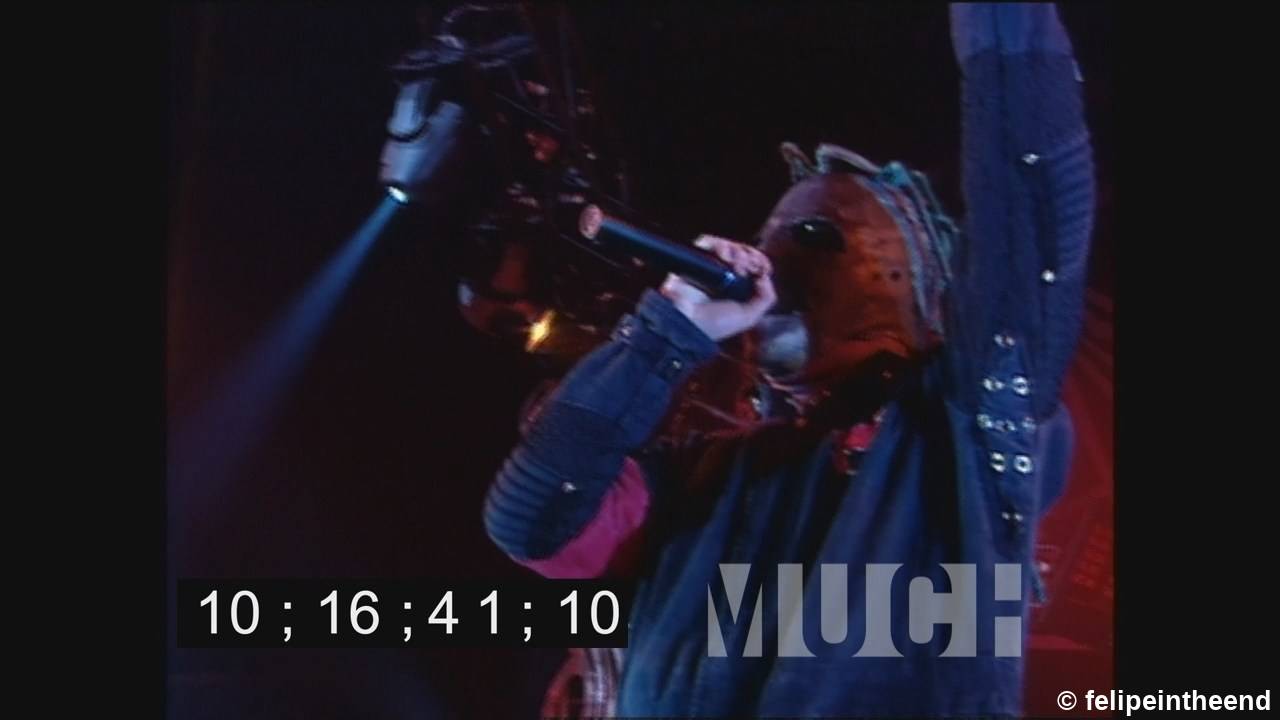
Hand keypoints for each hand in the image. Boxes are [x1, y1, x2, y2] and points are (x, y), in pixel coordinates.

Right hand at [660, 235, 776, 340]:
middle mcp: (720, 275)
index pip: (750, 265)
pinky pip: (707, 242)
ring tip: (737, 265)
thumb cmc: (714, 324)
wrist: (687, 323)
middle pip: (740, 252)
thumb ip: (766, 298)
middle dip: (750, 256)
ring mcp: (706, 267)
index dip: (759, 262)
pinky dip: (720, 245)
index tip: (764, 268)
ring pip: (725, 246)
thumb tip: (765, 276)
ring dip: (736, 251)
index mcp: (734, 288)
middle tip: (750, 267)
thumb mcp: (748, 317)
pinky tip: (725, 257)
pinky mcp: (692, 259)